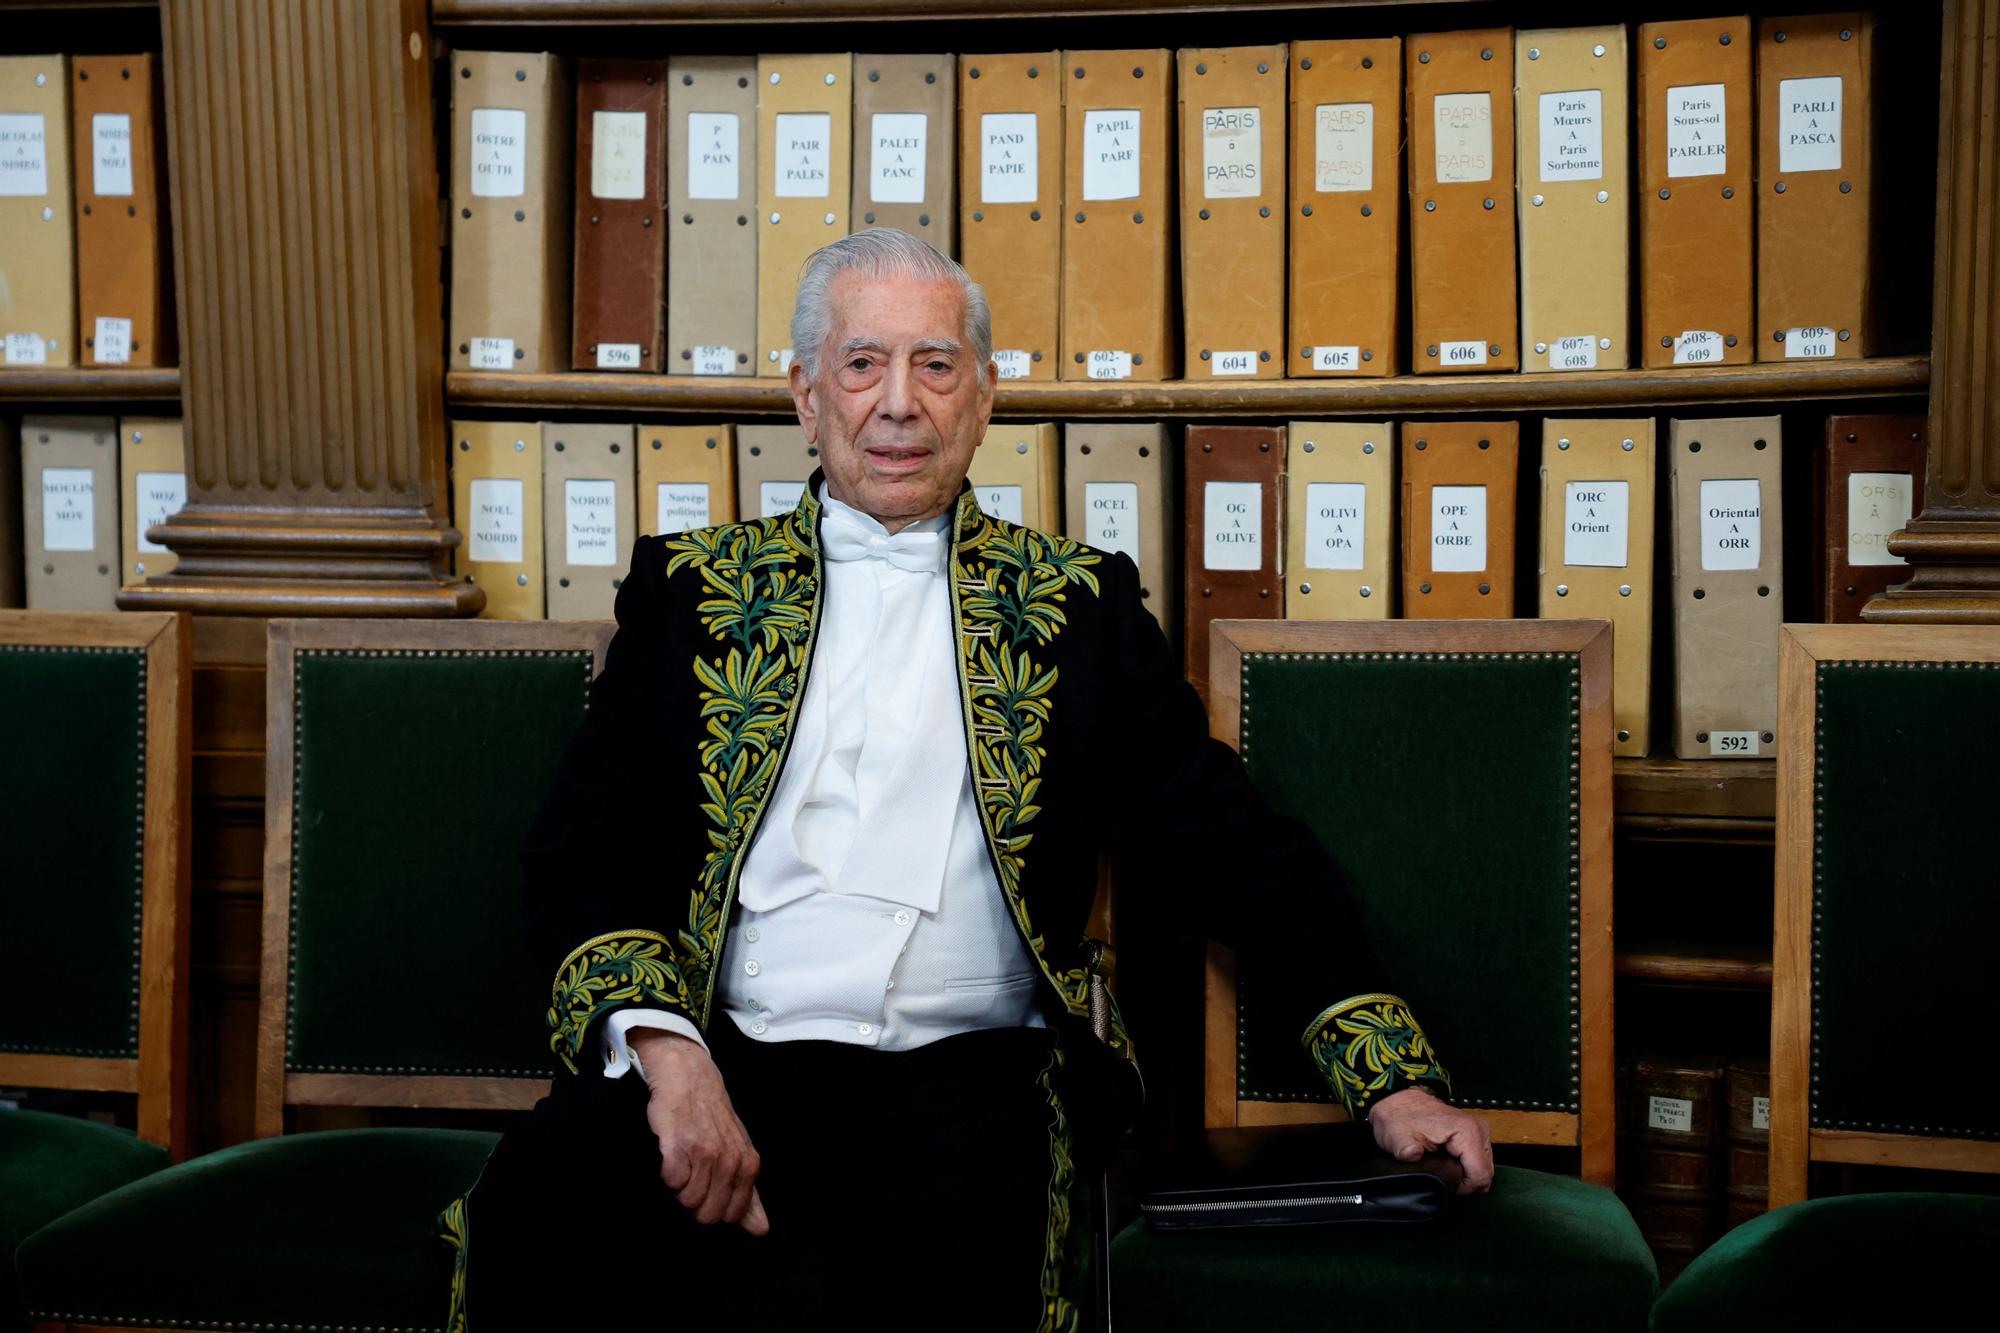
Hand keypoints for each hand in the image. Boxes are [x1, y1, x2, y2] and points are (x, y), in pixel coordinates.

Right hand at [630, 1027, 769, 1233]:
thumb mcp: (740, 1153)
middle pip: (707, 1214)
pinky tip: (673, 1154)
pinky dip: (668, 1174)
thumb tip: (761, 1230)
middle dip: (697, 1200)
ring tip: (685, 1161)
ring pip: (687, 1200)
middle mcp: (730, 1160)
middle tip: (695, 1173)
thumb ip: (750, 1196)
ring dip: (681, 1186)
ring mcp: (705, 1154)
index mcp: (748, 1165)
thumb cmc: (713, 1120)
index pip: (731, 1216)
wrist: (689, 1079)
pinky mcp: (679, 1147)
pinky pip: (671, 1182)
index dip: (716, 1207)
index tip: (711, 1186)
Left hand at [1367, 1087, 1494, 1194]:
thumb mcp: (1397, 1137)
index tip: (1444, 1185)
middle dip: (1466, 1183)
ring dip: (1466, 1176)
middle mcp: (1479, 1129)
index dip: (1463, 1189)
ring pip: (1484, 1169)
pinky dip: (1466, 1168)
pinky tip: (1449, 1164)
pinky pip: (1479, 1162)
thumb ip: (1405, 1150)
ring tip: (1443, 1170)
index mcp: (1467, 1131)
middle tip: (1442, 1178)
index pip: (1481, 1176)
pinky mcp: (1476, 1134)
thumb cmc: (1399, 1119)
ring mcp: (1480, 1131)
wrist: (1400, 1103)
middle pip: (1486, 1174)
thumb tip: (1413, 1155)